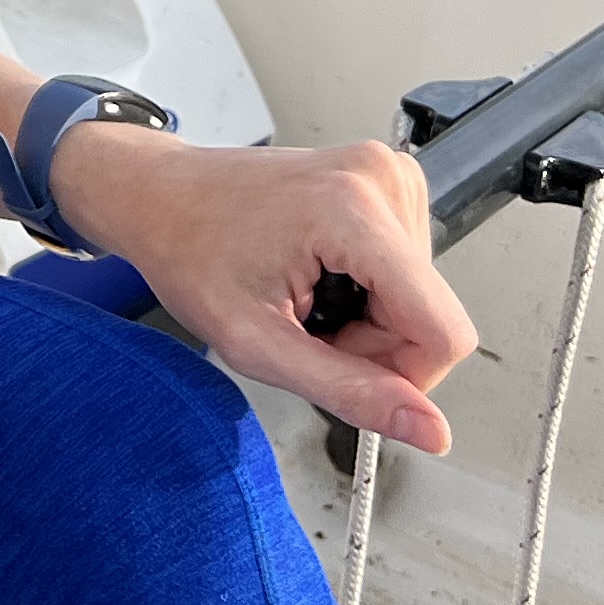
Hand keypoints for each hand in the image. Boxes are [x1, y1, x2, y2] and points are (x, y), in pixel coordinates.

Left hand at [50, 127, 475, 450]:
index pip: (443, 333)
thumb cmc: (189, 251)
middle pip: (429, 320)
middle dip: (371, 345)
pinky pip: (408, 272)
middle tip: (300, 324)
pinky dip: (366, 291)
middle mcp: (383, 180)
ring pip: (421, 301)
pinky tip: (316, 275)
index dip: (401, 377)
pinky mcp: (387, 181)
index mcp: (353, 212)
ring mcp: (388, 174)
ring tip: (301, 294)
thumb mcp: (257, 342)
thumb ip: (349, 391)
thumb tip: (429, 430)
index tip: (335, 363)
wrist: (160, 195)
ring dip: (365, 319)